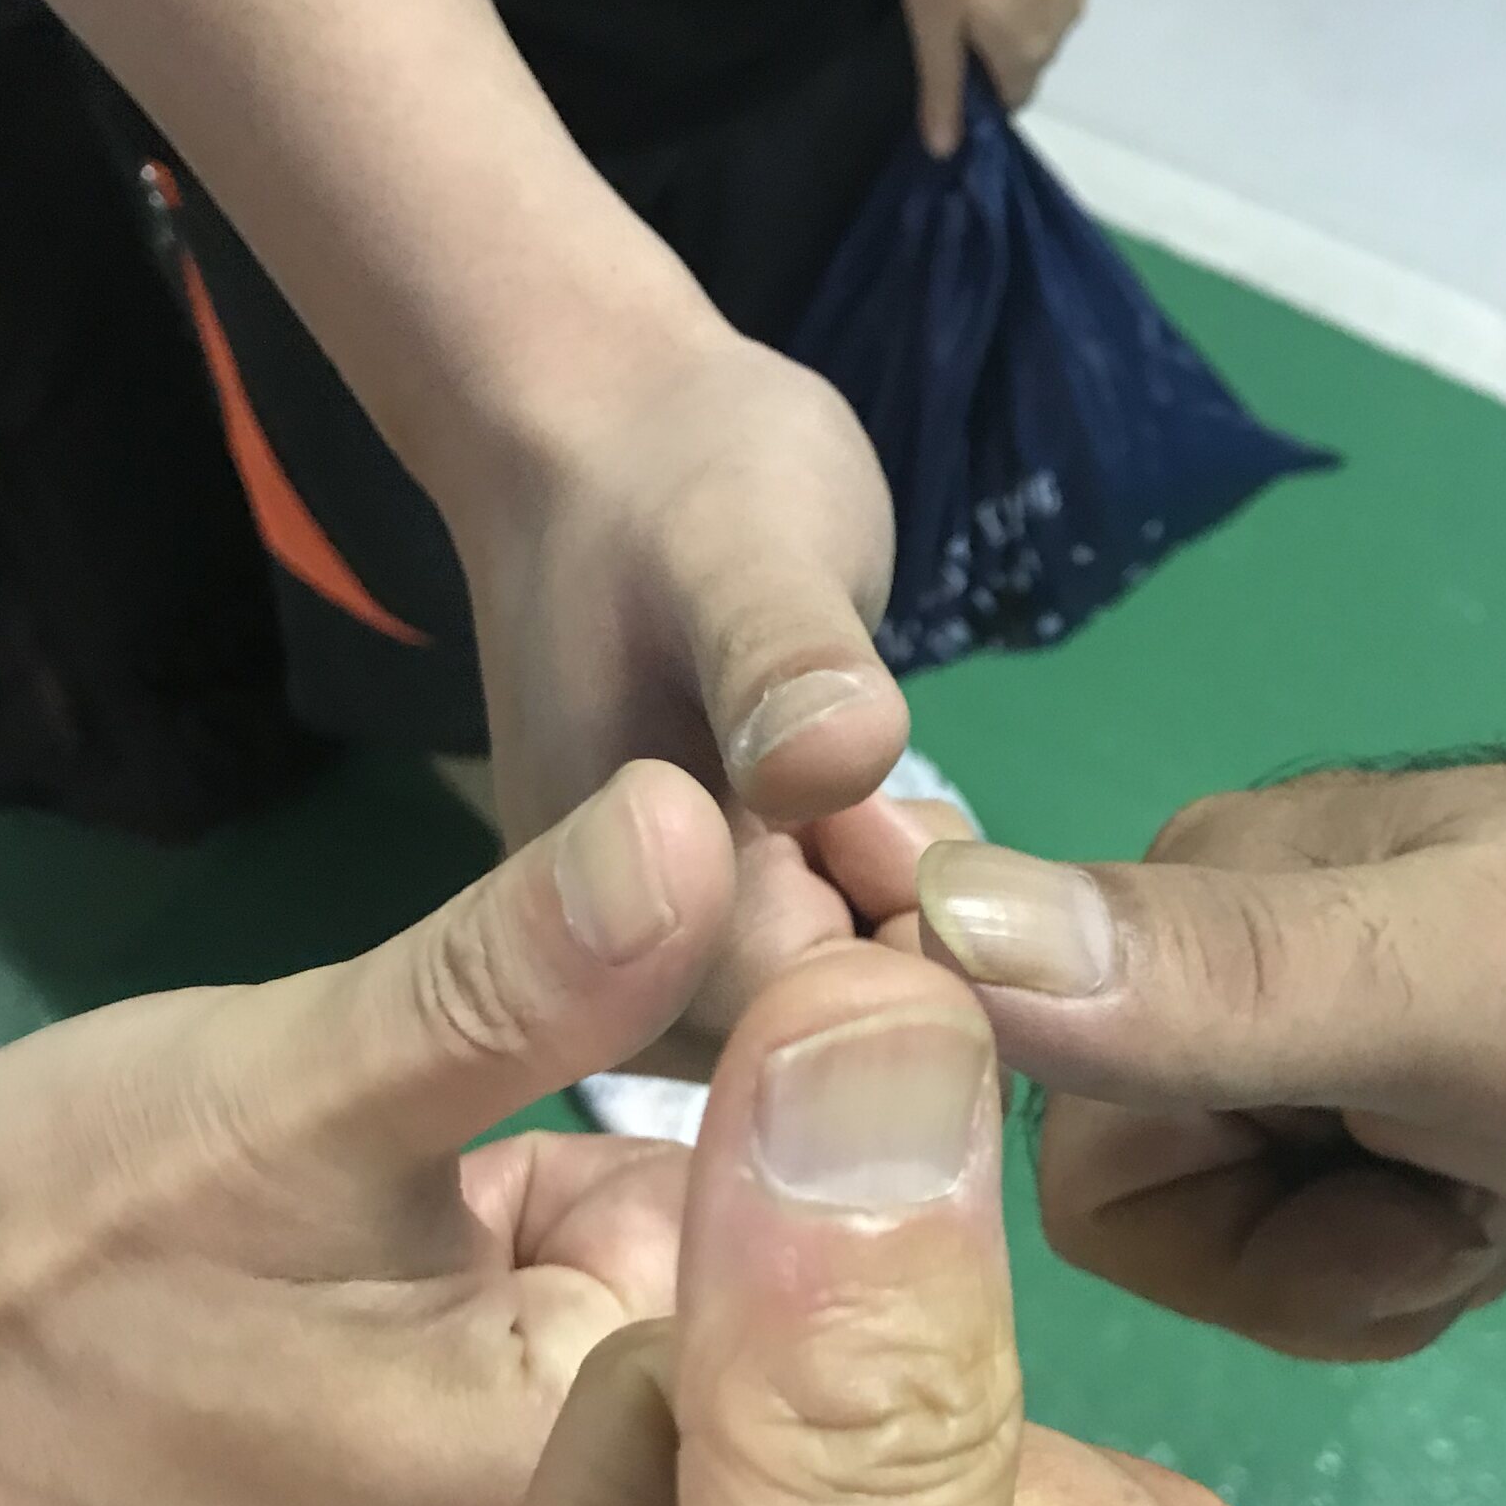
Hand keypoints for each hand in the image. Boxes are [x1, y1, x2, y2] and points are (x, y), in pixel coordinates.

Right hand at [0, 762, 734, 1505]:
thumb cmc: (33, 1255)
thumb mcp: (287, 1090)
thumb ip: (517, 980)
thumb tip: (709, 823)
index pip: (801, 1292)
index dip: (765, 1115)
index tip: (715, 1000)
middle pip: (712, 1345)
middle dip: (628, 1194)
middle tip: (459, 1139)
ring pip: (606, 1385)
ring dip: (536, 1261)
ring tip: (358, 1230)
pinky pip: (512, 1449)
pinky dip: (463, 1345)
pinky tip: (340, 1304)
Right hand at [451, 313, 919, 1071]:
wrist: (619, 446)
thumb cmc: (675, 478)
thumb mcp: (739, 540)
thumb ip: (780, 656)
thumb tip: (837, 758)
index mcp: (594, 928)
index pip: (790, 1040)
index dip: (895, 949)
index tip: (888, 815)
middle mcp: (620, 990)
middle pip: (822, 1060)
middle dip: (910, 943)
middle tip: (893, 798)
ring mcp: (674, 971)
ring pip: (847, 1025)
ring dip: (911, 921)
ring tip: (882, 795)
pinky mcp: (730, 935)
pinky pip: (845, 977)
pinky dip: (897, 906)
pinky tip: (884, 811)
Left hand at [896, 0, 1097, 155]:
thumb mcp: (931, 12)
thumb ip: (941, 82)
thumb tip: (946, 149)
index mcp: (1025, 52)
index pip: (1013, 98)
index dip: (984, 94)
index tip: (953, 63)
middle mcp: (1065, 24)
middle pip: (1031, 55)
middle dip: (1000, 46)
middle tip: (957, 1)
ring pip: (1049, 11)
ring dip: (1021, 2)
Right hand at [914, 731, 1505, 1355]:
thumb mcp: (1465, 984)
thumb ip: (1209, 975)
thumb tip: (925, 925)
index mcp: (1183, 901)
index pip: (1060, 1144)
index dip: (1200, 1219)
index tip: (1357, 1177)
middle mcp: (1203, 950)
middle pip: (1144, 1205)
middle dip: (1306, 1252)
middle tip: (1459, 1195)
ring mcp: (1290, 1021)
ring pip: (1228, 1234)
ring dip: (1370, 1255)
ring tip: (1498, 1183)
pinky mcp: (1366, 1077)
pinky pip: (1310, 1227)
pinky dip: (1406, 1246)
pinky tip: (1505, 1187)